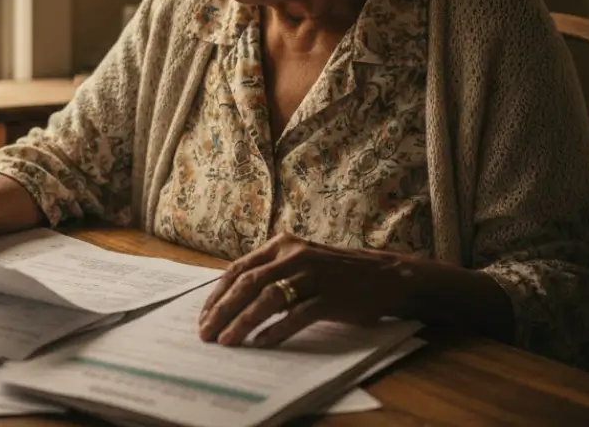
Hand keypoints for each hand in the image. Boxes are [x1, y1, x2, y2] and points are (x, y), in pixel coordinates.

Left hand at [197, 233, 413, 347]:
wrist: (385, 276)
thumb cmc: (336, 272)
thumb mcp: (300, 261)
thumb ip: (270, 273)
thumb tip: (231, 300)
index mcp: (282, 245)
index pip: (239, 269)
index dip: (217, 294)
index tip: (203, 316)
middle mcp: (294, 256)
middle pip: (248, 283)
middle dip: (222, 310)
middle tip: (206, 332)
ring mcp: (313, 275)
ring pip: (268, 299)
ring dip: (243, 322)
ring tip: (227, 341)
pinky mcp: (330, 297)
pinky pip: (297, 315)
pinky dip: (277, 329)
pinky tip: (261, 343)